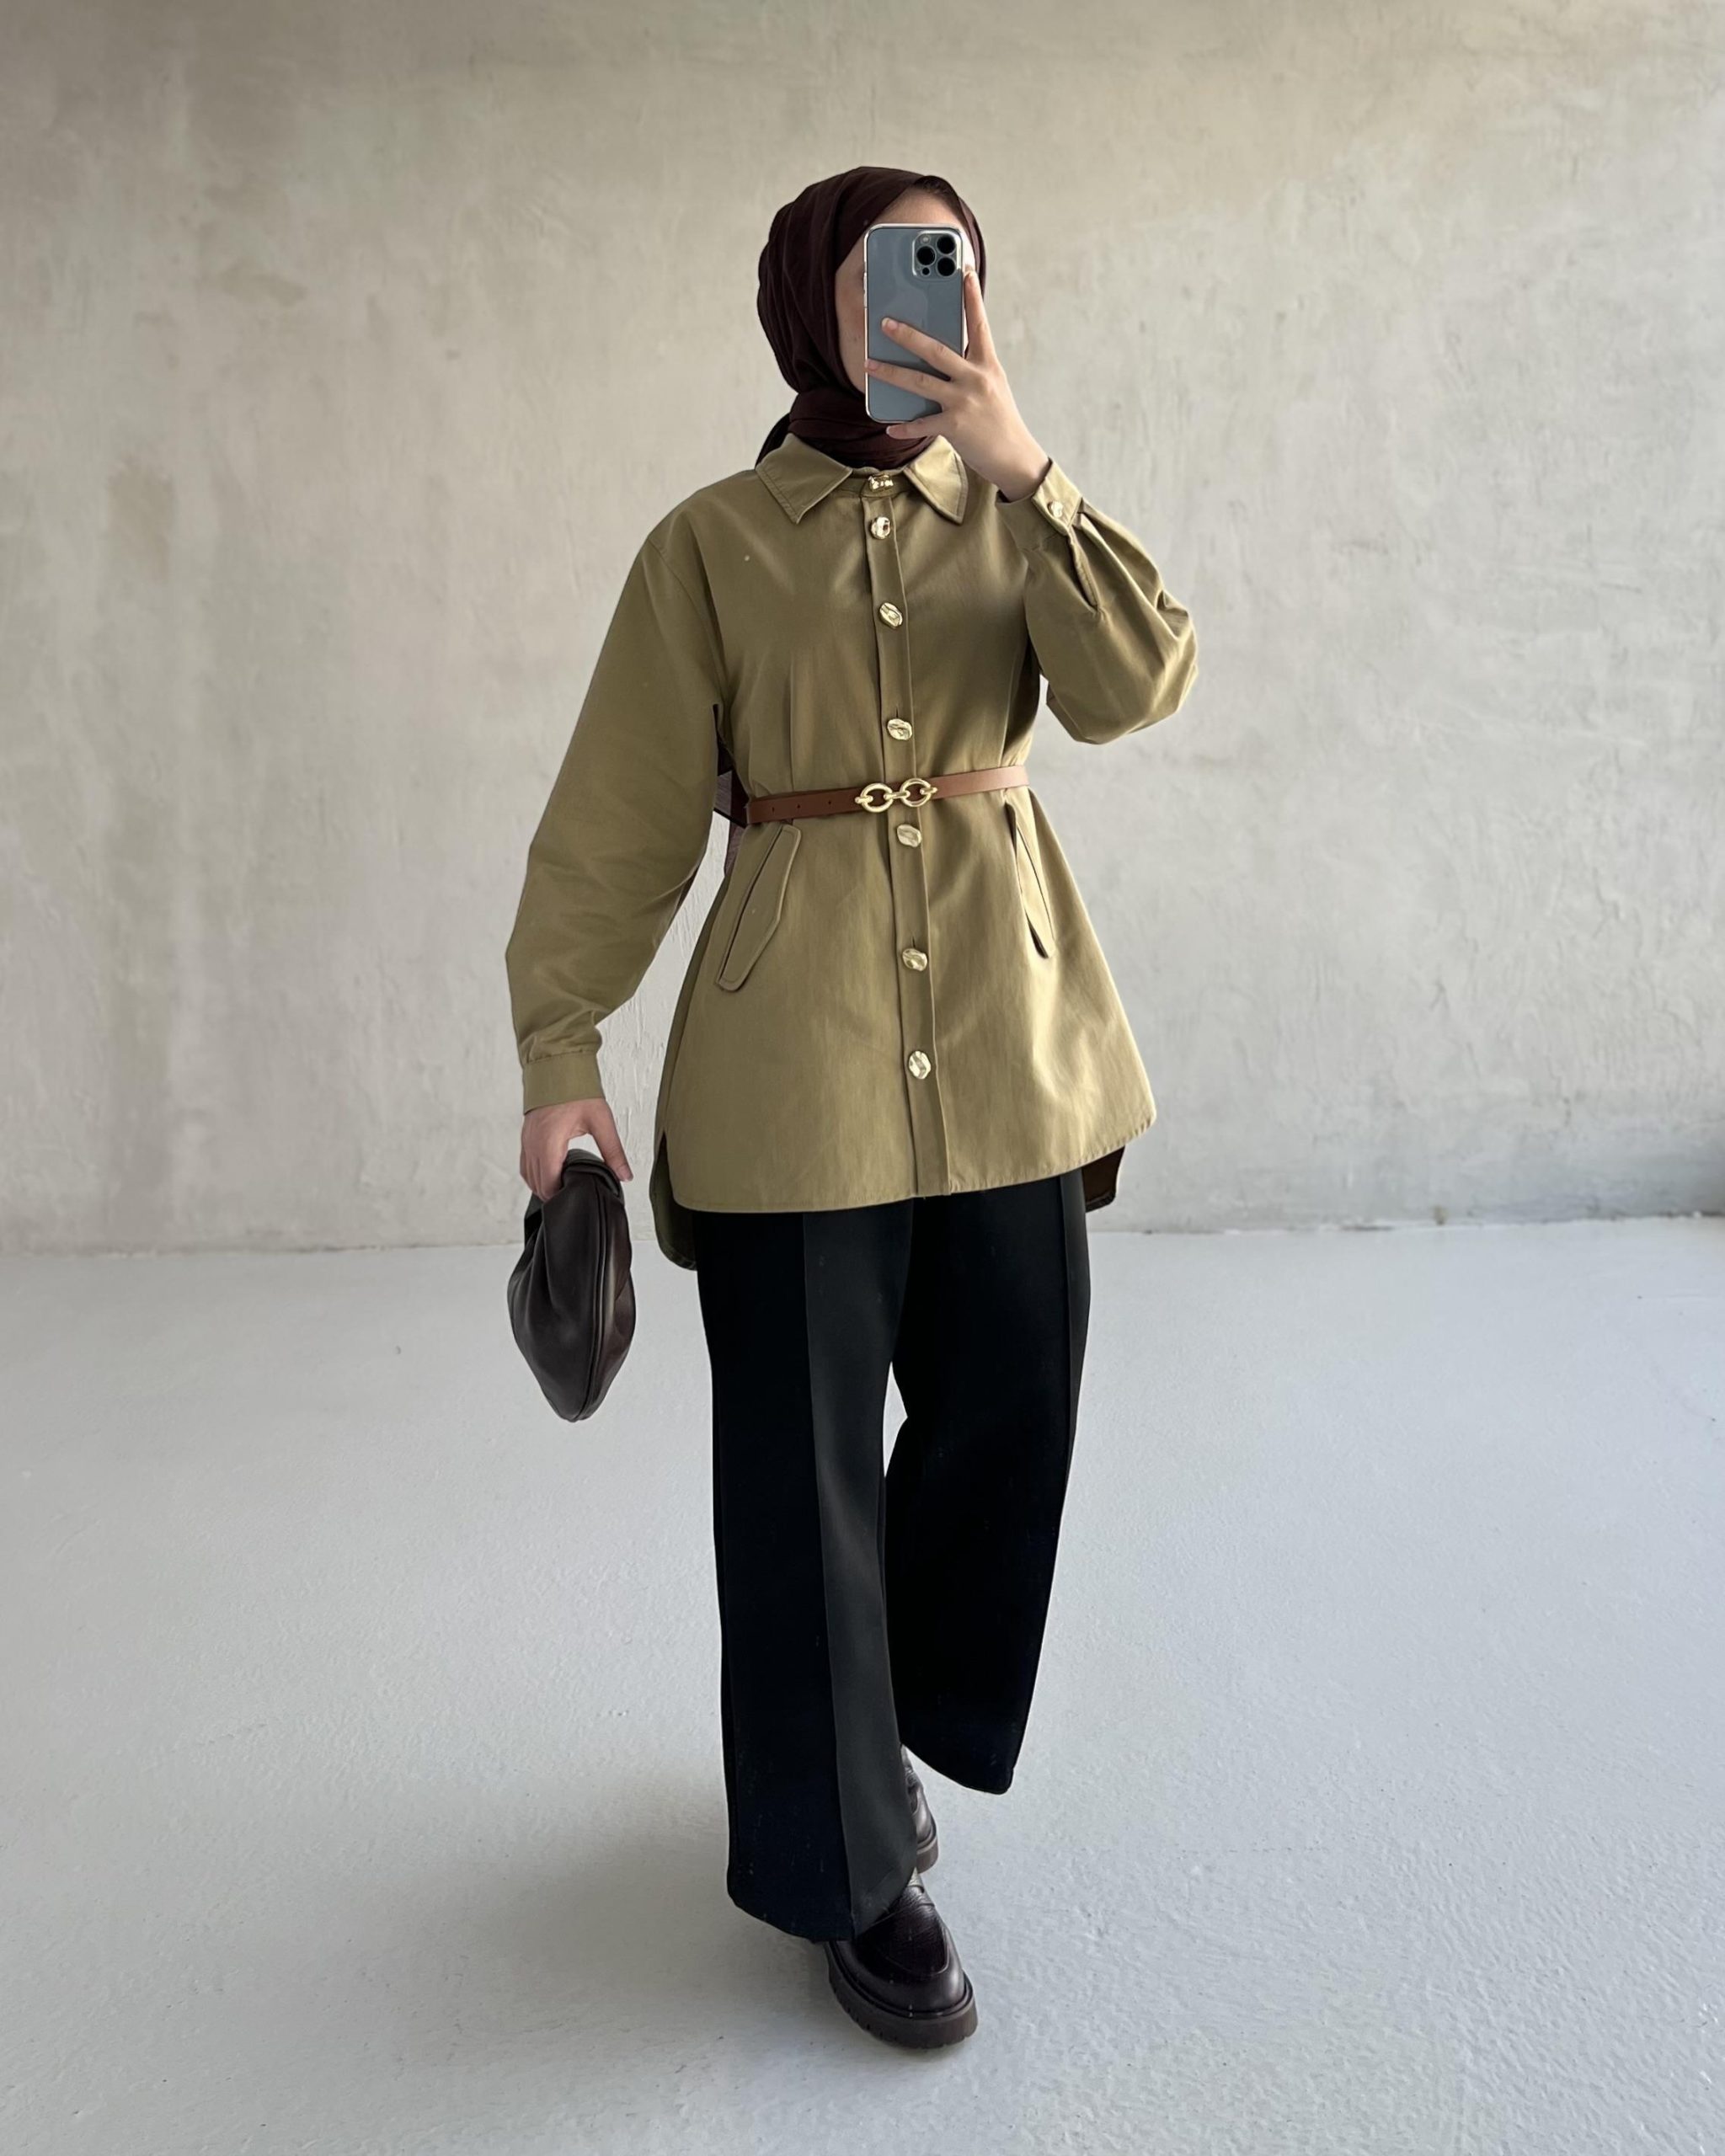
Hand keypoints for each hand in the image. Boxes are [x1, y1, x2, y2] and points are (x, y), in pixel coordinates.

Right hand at [520, 1098, 631, 1202]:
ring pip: (529, 1176)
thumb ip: (613, 1151)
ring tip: (564, 1189)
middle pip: (538, 1184)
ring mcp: (527, 1141)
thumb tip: (625, 1175)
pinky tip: (551, 1175)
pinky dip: (535, 1175)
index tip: (577, 1197)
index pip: (549, 1183)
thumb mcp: (601, 1121)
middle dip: (554, 1194)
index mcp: (549, 1142)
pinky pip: (525, 1165)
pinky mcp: (526, 1137)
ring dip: (544, 1186)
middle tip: (575, 1196)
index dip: (563, 1195)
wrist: (558, 1067)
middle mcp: (533, 1144)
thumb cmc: (576, 1090)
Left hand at [864, 264, 1050, 501]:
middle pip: (936, 350)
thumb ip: (969, 369)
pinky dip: (904, 427)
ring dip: (891, 373)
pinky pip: (922, 424)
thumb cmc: (999, 420)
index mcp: (987, 365)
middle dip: (908, 335)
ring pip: (920, 382)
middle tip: (885, 323)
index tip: (963, 271)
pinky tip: (889, 427)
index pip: (979, 325)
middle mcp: (976, 379)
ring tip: (870, 366)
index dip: (972, 297)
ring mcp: (964, 402)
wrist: (1014, 457)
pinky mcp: (955, 427)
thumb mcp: (991, 386)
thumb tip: (937, 356)